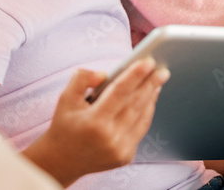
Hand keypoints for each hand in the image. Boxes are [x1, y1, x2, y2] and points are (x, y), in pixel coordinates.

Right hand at [23, 58, 168, 186]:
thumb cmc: (65, 125)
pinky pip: (141, 129)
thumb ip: (82, 79)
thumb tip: (104, 74)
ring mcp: (120, 150)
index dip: (135, 75)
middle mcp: (110, 138)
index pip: (120, 93)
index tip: (149, 61)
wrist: (62, 162)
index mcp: (94, 122)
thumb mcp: (65, 98)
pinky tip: (149, 98)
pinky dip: (147, 112)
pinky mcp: (126, 156)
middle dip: (151, 84)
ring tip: (158, 80)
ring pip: (142, 116)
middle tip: (162, 68)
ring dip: (152, 96)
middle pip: (136, 104)